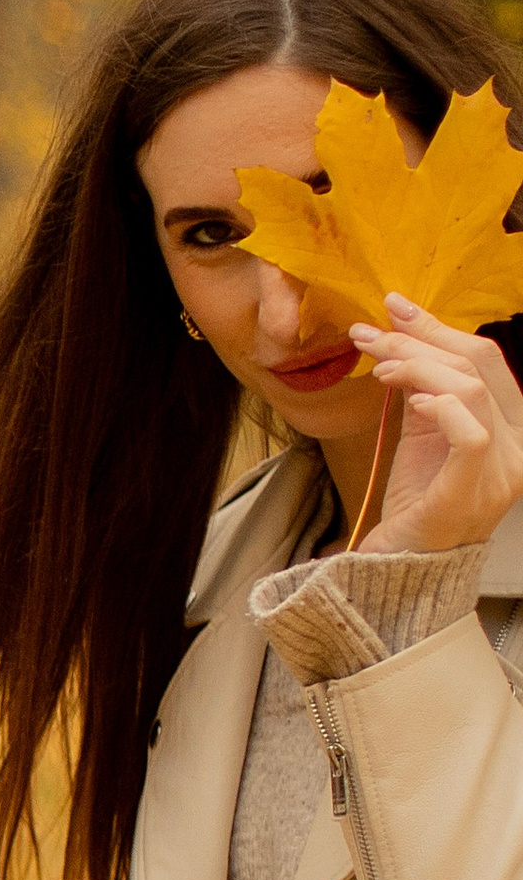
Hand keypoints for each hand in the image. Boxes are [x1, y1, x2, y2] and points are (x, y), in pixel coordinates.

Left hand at [355, 295, 522, 554]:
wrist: (401, 570)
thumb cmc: (415, 504)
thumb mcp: (421, 437)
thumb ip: (424, 393)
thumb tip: (401, 342)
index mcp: (509, 427)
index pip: (485, 361)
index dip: (440, 329)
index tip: (395, 309)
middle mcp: (516, 446)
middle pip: (480, 367)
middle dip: (421, 340)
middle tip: (371, 332)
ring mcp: (500, 471)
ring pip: (473, 391)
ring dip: (418, 368)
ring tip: (377, 367)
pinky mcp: (471, 492)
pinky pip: (471, 435)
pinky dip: (442, 408)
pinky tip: (412, 400)